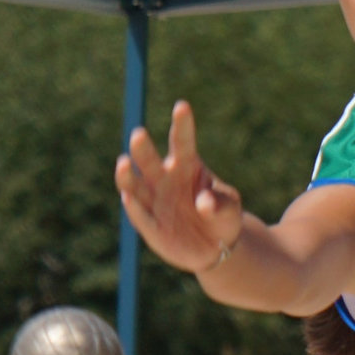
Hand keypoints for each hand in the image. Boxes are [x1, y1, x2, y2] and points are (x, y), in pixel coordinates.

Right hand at [115, 99, 243, 275]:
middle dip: (142, 147)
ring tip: (124, 163)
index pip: (182, 141)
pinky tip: (129, 198)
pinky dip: (134, 207)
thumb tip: (204, 204)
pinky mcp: (150, 225)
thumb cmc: (222, 216)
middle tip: (139, 134)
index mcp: (186, 164)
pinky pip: (140, 215)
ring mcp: (153, 201)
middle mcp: (164, 178)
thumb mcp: (230, 208)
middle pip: (149, 159)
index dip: (182, 124)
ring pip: (134, 184)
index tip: (182, 106)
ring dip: (127, 174)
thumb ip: (220, 203)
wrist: (214, 247)